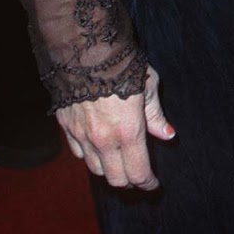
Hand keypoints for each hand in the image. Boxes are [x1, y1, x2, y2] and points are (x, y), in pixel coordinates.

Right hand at [56, 63, 173, 189]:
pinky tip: (99, 148)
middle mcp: (103, 140)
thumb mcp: (149, 85)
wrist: (84, 50)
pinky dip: (90, 156)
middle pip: (116, 179)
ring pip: (96, 169)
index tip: (153, 184)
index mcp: (127, 132)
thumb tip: (168, 135)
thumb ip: (156, 115)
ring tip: (120, 163)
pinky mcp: (66, 128)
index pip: (138, 173)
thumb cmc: (122, 65)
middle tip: (139, 177)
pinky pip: (79, 154)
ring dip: (109, 171)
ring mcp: (82, 136)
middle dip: (130, 182)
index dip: (147, 183)